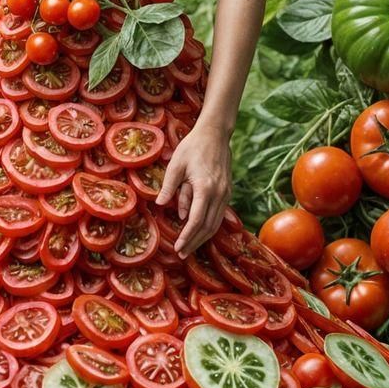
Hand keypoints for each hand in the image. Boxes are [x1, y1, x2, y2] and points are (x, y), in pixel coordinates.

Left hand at [154, 124, 231, 258]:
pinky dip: (210, 226)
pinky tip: (200, 231)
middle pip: (208, 226)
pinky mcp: (227, 190)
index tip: (178, 248)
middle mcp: (219, 193)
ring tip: (190, 247)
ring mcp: (226, 193)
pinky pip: (219, 214)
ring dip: (203, 237)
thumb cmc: (193, 147)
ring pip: (216, 223)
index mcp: (206, 188)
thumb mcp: (176, 164)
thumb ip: (169, 186)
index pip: (197, 220)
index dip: (188, 237)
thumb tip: (161, 205)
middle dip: (195, 242)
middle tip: (183, 254)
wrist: (215, 133)